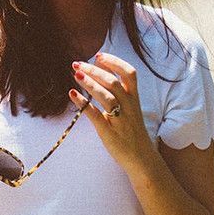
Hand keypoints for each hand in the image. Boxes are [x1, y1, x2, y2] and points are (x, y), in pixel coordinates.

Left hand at [68, 53, 155, 173]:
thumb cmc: (132, 133)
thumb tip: (99, 80)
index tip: (98, 56)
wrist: (141, 158)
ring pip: (106, 96)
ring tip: (76, 74)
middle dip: (94, 70)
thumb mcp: (130, 110)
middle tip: (77, 64)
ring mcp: (119, 120)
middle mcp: (129, 107)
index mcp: (134, 99)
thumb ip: (118, 96)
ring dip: (90, 83)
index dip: (114, 62)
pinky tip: (72, 95)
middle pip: (113, 82)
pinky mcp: (109, 132)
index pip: (128, 73)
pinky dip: (83, 103)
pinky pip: (95, 115)